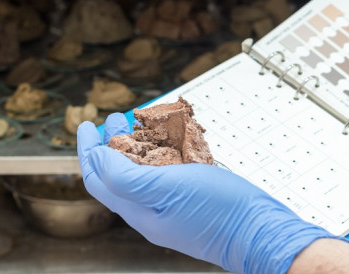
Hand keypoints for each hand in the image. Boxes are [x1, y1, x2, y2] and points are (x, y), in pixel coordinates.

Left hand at [77, 113, 336, 273]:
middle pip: (119, 175)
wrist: (261, 231)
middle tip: (117, 118)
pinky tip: (172, 139)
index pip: (99, 179)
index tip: (87, 124)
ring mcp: (173, 207)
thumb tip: (97, 160)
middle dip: (113, 144)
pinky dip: (163, 152)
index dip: (89, 150)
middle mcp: (151, 211)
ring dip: (138, 145)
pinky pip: (168, 174)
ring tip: (140, 122)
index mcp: (138, 212)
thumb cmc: (218, 212)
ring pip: (144, 172)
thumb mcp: (165, 188)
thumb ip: (125, 177)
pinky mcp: (193, 200)